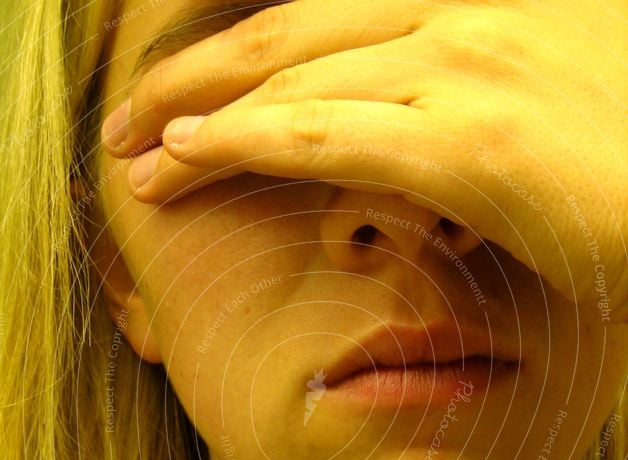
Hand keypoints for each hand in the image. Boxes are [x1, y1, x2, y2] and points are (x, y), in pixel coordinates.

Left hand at [102, 0, 627, 319]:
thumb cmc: (625, 161)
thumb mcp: (535, 97)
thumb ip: (458, 90)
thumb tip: (395, 127)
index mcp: (474, 0)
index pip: (324, 8)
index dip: (239, 44)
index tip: (183, 84)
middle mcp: (461, 13)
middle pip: (287, 33)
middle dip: (192, 76)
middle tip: (130, 118)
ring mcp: (466, 68)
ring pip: (291, 82)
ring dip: (197, 119)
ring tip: (137, 157)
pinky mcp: (472, 139)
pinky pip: (324, 135)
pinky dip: (242, 143)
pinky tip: (186, 155)